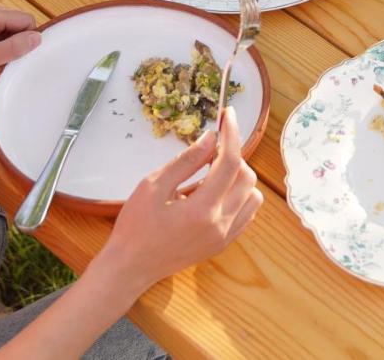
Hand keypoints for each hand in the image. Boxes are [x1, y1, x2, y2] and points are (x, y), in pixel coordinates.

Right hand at [91, 108, 262, 299]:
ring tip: (210, 174)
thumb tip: (211, 138)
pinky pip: (247, 213)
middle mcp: (220, 225)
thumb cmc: (135, 226)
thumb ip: (186, 160)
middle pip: (247, 177)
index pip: (230, 163)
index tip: (229, 116)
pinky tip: (215, 192)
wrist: (130, 267)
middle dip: (232, 156)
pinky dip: (239, 196)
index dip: (232, 134)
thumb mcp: (153, 186)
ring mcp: (225, 237)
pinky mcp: (224, 243)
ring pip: (252, 195)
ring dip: (238, 177)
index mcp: (202, 210)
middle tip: (210, 149)